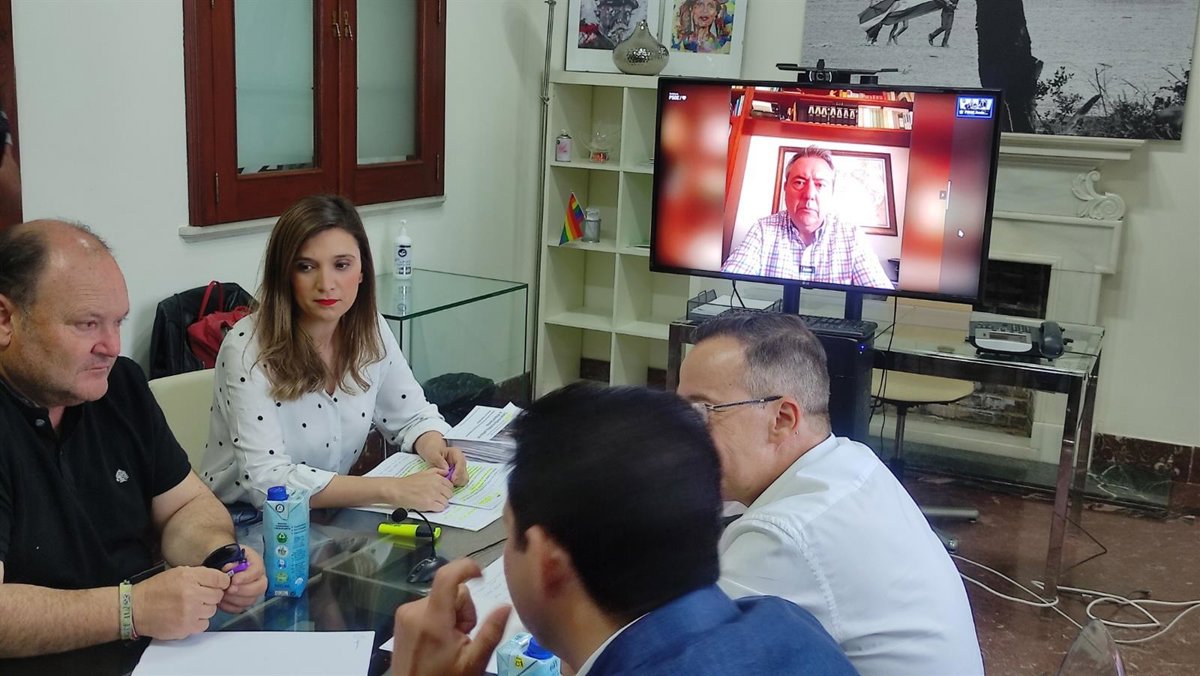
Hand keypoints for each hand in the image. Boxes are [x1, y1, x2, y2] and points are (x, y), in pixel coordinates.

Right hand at [132, 566, 229, 639]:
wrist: (135, 609)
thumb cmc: (155, 590)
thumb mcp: (176, 573)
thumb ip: (198, 575)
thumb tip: (218, 579)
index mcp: (189, 577)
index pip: (219, 579)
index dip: (221, 582)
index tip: (219, 585)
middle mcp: (191, 594)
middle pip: (218, 596)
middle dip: (211, 596)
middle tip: (199, 596)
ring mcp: (189, 613)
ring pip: (212, 611)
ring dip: (204, 609)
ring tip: (190, 607)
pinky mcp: (186, 628)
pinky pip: (204, 625)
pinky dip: (198, 622)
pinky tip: (187, 617)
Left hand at [218, 545, 266, 612]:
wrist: (221, 565)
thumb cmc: (226, 558)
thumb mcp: (228, 554)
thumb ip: (229, 560)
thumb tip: (228, 569)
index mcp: (256, 563)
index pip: (257, 571)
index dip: (247, 577)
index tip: (234, 580)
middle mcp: (259, 578)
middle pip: (260, 587)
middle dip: (244, 590)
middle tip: (229, 589)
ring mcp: (253, 591)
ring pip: (251, 600)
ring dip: (235, 599)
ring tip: (222, 593)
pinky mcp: (244, 602)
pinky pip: (240, 608)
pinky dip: (230, 606)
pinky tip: (221, 601)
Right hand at [384, 470, 453, 511]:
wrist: (397, 489)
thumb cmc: (408, 482)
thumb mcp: (424, 472)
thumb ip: (437, 471)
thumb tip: (446, 472)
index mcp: (436, 477)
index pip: (450, 486)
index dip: (445, 490)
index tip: (441, 492)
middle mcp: (436, 485)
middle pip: (450, 495)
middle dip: (444, 497)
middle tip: (436, 498)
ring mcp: (433, 494)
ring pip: (446, 502)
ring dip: (440, 504)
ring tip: (431, 502)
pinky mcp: (429, 504)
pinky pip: (440, 508)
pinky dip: (436, 509)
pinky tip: (430, 506)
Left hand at [392, 559, 511, 675]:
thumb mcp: (474, 662)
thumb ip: (491, 632)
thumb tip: (506, 606)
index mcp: (433, 620)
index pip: (447, 576)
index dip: (466, 567)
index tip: (481, 576)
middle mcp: (414, 611)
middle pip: (451, 591)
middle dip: (463, 610)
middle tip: (463, 636)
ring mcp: (405, 614)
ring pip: (442, 598)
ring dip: (451, 615)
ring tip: (450, 641)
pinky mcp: (401, 619)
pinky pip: (429, 605)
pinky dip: (438, 618)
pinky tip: (438, 640)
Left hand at [415, 434, 469, 486]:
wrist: (432, 453)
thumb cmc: (432, 451)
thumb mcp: (433, 454)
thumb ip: (439, 460)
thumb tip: (447, 470)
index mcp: (456, 453)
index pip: (461, 463)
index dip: (458, 472)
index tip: (452, 479)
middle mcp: (461, 461)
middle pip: (465, 472)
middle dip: (458, 479)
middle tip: (449, 483)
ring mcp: (460, 468)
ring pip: (464, 478)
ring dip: (457, 483)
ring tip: (447, 483)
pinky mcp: (458, 475)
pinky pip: (460, 482)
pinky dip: (455, 484)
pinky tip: (447, 483)